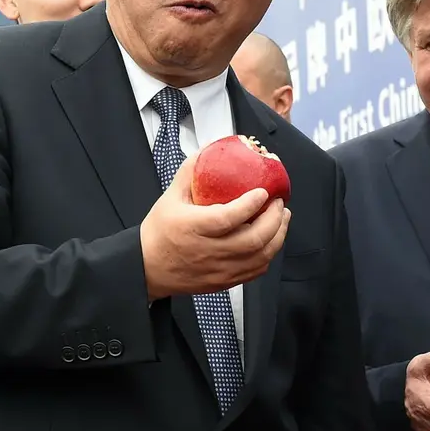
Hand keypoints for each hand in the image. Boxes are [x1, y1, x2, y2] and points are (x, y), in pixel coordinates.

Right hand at [140, 153, 288, 299]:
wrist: (148, 268)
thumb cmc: (160, 232)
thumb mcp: (170, 197)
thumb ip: (191, 171)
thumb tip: (210, 148)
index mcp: (193, 228)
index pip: (228, 218)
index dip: (250, 204)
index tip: (263, 191)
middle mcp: (209, 251)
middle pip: (254, 239)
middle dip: (274, 219)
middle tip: (279, 203)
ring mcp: (219, 270)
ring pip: (261, 257)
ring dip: (278, 236)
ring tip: (282, 218)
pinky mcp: (225, 282)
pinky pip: (256, 271)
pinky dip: (269, 254)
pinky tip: (271, 240)